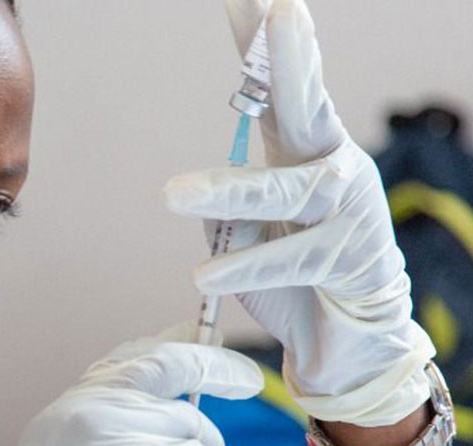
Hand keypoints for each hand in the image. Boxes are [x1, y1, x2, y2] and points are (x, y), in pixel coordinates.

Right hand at [0, 324, 262, 445]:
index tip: (206, 342)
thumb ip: (109, 429)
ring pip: (194, 429)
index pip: (129, 358)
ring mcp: (121, 442)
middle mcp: (89, 414)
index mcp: (65, 412)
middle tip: (249, 380)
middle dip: (218, 368)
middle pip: (171, 370)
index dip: (176, 345)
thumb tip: (172, 405)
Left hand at [163, 0, 434, 426]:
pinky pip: (287, 259)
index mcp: (299, 150)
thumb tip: (199, 194)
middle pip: (308, 104)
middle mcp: (329, 165)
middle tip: (280, 11)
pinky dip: (244, 268)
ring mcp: (346, 208)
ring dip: (229, 193)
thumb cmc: (291, 275)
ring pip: (285, 191)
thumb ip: (230, 205)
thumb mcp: (247, 231)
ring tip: (172, 198)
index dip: (258, 40)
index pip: (274, 86)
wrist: (342, 338)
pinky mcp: (348, 256)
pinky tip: (206, 274)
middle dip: (292, 58)